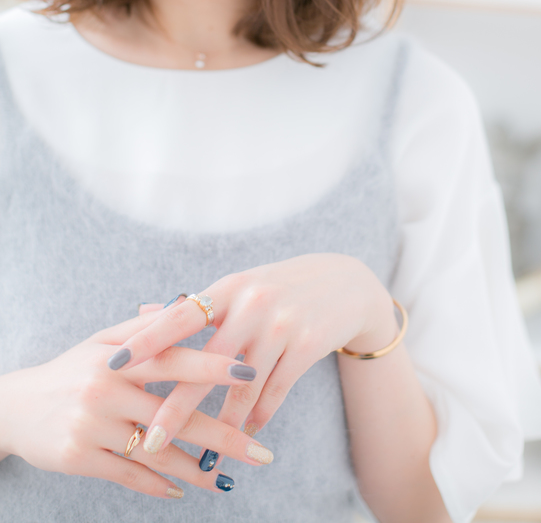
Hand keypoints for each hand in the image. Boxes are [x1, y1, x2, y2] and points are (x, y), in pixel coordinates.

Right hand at [0, 311, 274, 497]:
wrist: (14, 406)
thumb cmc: (72, 368)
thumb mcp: (103, 340)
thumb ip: (147, 325)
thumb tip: (189, 303)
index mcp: (120, 356)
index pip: (175, 358)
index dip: (213, 366)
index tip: (252, 373)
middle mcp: (107, 388)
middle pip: (175, 412)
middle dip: (222, 434)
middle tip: (261, 452)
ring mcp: (92, 425)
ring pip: (156, 450)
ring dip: (196, 469)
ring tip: (228, 480)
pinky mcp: (78, 457)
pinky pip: (128, 474)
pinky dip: (158, 485)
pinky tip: (182, 491)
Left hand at [109, 254, 397, 455]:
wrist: (343, 284)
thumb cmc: (278, 287)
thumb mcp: (238, 288)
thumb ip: (194, 306)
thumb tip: (141, 314)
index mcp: (228, 287)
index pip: (179, 316)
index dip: (147, 341)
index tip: (114, 365)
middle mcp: (252, 303)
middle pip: (206, 363)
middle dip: (177, 404)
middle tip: (150, 438)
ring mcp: (282, 324)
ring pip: (243, 388)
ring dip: (223, 423)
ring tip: (204, 449)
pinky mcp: (308, 345)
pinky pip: (275, 393)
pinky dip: (258, 417)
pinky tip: (247, 432)